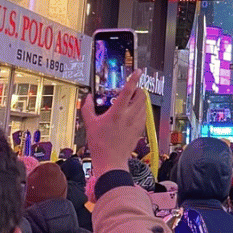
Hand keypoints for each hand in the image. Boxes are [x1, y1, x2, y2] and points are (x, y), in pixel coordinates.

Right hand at [82, 74, 146, 193]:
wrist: (111, 160)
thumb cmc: (100, 144)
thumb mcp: (90, 124)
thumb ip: (88, 108)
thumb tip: (87, 98)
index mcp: (118, 112)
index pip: (129, 90)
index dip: (134, 79)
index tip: (137, 72)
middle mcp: (130, 116)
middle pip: (141, 96)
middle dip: (138, 90)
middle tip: (131, 90)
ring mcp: (137, 123)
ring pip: (144, 105)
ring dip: (140, 100)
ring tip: (130, 101)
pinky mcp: (140, 129)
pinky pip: (143, 115)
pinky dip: (140, 111)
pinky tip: (132, 114)